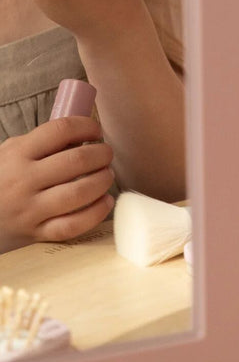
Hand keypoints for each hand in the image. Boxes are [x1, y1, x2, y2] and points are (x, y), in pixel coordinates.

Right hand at [0, 117, 114, 252]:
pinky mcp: (35, 234)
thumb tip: (84, 133)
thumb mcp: (10, 153)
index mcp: (17, 154)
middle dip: (101, 154)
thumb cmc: (2, 179)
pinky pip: (72, 225)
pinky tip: (105, 201)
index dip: (87, 127)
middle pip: (77, 160)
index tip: (96, 132)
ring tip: (106, 175)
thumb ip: (42, 142)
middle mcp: (23, 181)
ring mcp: (29, 210)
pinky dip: (96, 213)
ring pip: (79, 193)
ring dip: (102, 181)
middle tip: (106, 155)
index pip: (61, 130)